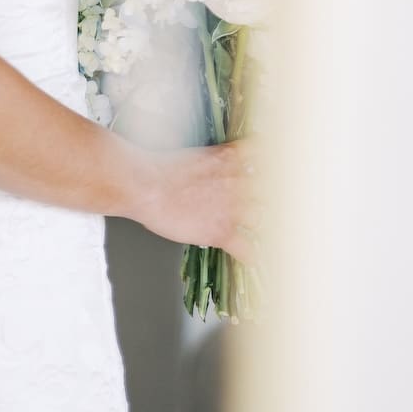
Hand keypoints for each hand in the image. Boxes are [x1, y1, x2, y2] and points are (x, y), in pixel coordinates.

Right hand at [134, 138, 259, 260]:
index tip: (264, 171)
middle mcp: (237, 183)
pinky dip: (250, 255)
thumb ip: (219, 159)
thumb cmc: (161, 168)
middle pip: (268, 190)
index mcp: (230, 159)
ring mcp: (231, 209)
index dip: (266, 166)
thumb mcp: (197, 154)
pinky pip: (247, 249)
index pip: (264, 157)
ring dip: (258, 223)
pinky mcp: (221, 232)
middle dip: (265, 196)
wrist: (145, 185)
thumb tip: (224, 165)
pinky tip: (251, 257)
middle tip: (261, 202)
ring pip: (261, 219)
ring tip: (256, 228)